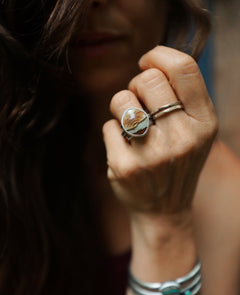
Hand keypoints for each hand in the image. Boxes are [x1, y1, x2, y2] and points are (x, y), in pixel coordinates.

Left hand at [103, 46, 216, 214]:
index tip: (146, 61)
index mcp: (204, 123)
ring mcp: (153, 154)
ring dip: (121, 106)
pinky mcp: (126, 167)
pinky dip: (112, 132)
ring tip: (130, 125)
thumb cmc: (177, 163)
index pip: (184, 68)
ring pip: (122, 99)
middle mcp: (182, 137)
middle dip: (136, 84)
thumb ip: (182, 98)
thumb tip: (150, 65)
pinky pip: (108, 126)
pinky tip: (124, 148)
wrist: (164, 210)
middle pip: (147, 80)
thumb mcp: (195, 132)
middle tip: (138, 100)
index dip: (159, 55)